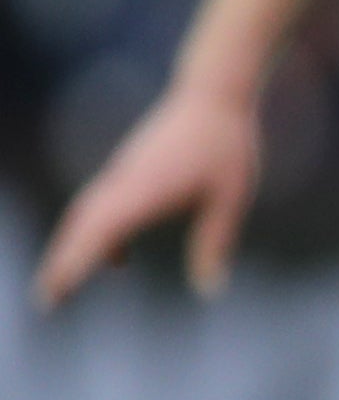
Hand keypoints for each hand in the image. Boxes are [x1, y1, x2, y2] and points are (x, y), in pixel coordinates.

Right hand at [32, 78, 262, 304]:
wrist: (211, 96)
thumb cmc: (225, 145)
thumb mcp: (230, 198)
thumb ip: (215, 242)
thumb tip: (209, 289)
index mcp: (143, 190)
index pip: (100, 232)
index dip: (75, 262)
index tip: (56, 290)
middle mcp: (122, 183)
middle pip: (81, 228)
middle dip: (61, 264)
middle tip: (47, 303)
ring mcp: (121, 174)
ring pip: (86, 217)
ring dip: (72, 249)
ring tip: (62, 285)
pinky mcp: (126, 170)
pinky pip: (102, 206)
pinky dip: (97, 233)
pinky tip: (117, 259)